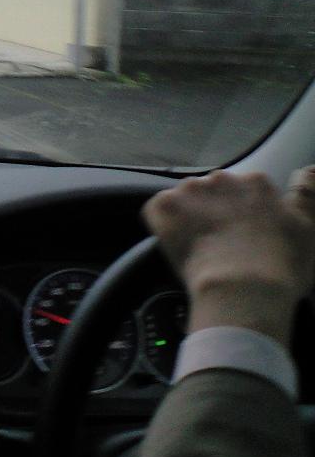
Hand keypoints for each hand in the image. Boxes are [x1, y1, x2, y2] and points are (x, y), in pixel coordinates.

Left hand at [142, 168, 314, 345]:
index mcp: (255, 182)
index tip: (245, 235)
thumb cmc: (282, 265)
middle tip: (223, 243)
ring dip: (189, 216)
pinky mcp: (163, 207)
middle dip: (215, 212)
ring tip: (201, 246)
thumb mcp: (308, 228)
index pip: (245, 190)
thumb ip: (307, 194)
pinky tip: (179, 243)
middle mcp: (221, 178)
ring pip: (185, 200)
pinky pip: (157, 210)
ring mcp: (189, 191)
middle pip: (213, 192)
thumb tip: (309, 169)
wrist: (243, 287)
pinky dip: (164, 224)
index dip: (243, 215)